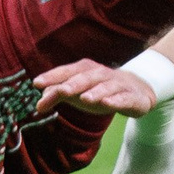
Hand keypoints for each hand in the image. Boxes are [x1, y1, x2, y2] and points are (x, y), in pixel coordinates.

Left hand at [31, 59, 161, 118]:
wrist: (136, 90)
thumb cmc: (99, 90)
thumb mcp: (78, 92)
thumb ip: (58, 94)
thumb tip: (38, 103)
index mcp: (85, 70)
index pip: (67, 71)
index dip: (52, 76)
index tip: (36, 83)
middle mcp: (100, 74)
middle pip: (85, 77)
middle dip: (73, 84)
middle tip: (61, 91)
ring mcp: (117, 84)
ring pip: (106, 87)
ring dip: (96, 92)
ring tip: (85, 99)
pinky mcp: (131, 97)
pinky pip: (124, 98)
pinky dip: (116, 100)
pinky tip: (108, 104)